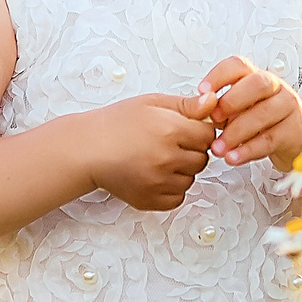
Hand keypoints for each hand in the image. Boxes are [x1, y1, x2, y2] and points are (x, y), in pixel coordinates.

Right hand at [79, 93, 217, 210]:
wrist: (88, 149)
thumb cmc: (117, 123)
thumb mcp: (152, 103)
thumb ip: (187, 105)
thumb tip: (213, 101)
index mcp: (170, 130)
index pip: (208, 135)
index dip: (198, 130)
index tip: (185, 129)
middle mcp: (167, 158)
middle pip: (202, 158)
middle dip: (191, 150)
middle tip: (169, 143)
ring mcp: (159, 182)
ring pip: (191, 179)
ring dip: (181, 170)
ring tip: (158, 157)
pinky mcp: (150, 200)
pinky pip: (177, 197)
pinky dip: (171, 188)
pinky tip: (155, 174)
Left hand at [195, 55, 301, 167]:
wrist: (297, 137)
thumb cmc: (262, 120)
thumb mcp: (239, 110)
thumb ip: (219, 108)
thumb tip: (197, 110)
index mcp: (255, 77)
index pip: (238, 65)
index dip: (218, 76)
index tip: (202, 91)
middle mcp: (274, 87)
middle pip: (257, 83)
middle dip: (232, 101)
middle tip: (215, 119)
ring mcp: (288, 106)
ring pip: (264, 113)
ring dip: (236, 132)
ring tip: (218, 148)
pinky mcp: (295, 129)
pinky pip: (270, 139)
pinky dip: (249, 150)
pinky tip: (234, 157)